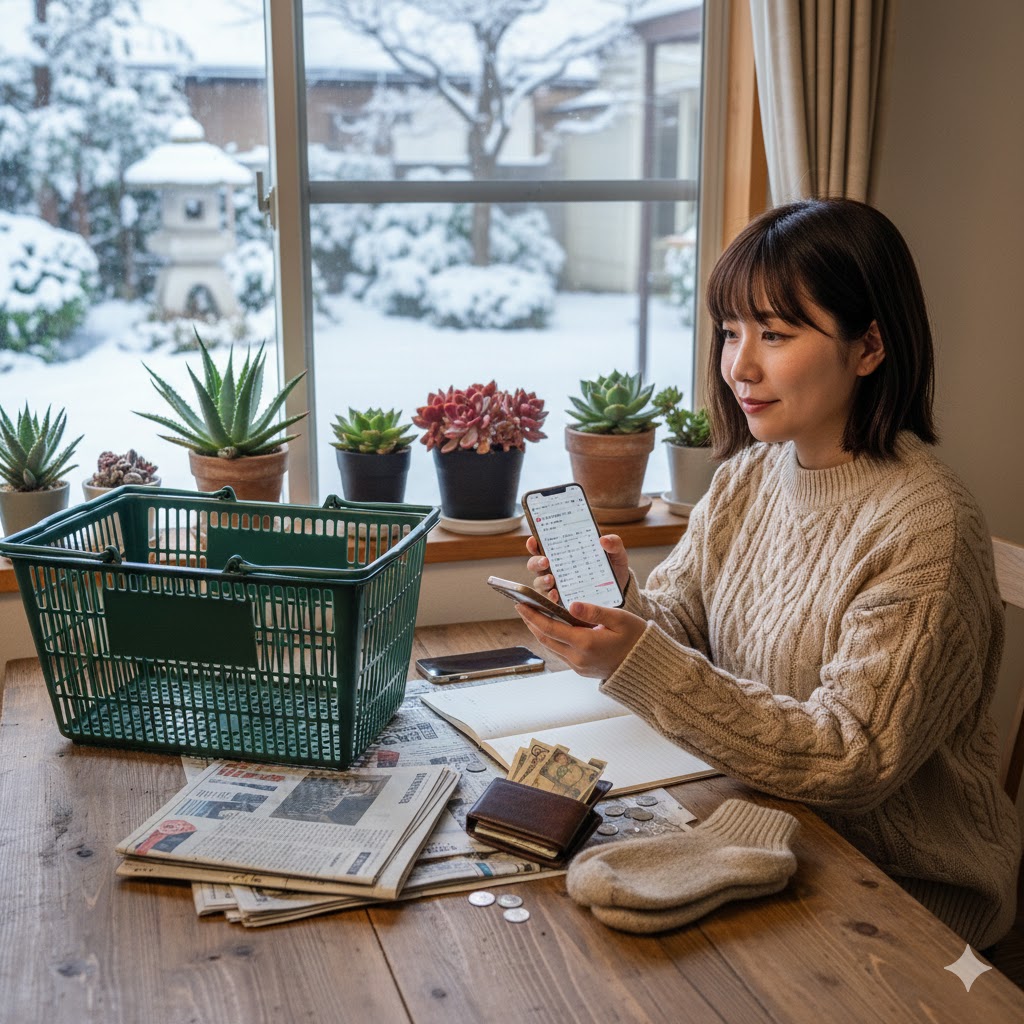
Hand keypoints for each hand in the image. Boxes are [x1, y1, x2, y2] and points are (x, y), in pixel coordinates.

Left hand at [515, 600, 645, 678]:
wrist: (646, 667)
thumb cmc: (636, 639)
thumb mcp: (620, 620)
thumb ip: (594, 611)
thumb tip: (571, 604)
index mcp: (586, 643)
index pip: (550, 628)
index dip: (532, 615)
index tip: (520, 603)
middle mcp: (578, 658)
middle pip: (545, 638)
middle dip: (531, 621)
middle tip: (521, 605)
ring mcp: (578, 666)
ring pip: (551, 646)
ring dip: (539, 630)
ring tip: (533, 614)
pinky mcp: (580, 669)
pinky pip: (560, 652)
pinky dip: (552, 638)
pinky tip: (551, 627)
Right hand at [525, 533, 630, 606]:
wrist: (620, 593)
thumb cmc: (612, 569)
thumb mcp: (616, 555)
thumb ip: (613, 544)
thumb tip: (604, 539)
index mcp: (562, 553)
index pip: (542, 546)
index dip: (534, 544)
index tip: (533, 541)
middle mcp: (554, 569)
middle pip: (535, 564)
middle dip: (536, 562)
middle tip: (545, 561)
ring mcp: (556, 586)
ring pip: (539, 583)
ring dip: (542, 581)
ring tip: (551, 580)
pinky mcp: (561, 602)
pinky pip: (549, 601)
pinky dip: (549, 598)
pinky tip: (555, 596)